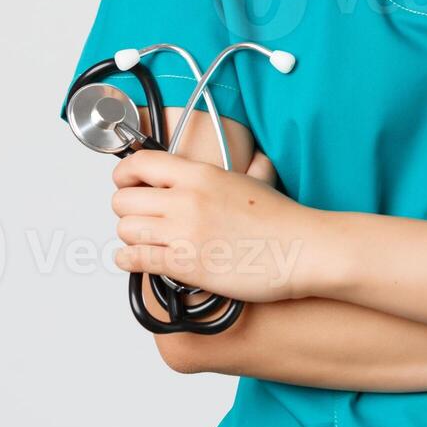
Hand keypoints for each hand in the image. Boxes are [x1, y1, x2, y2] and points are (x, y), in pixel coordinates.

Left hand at [111, 148, 321, 303]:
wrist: (303, 249)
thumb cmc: (281, 220)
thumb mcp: (248, 178)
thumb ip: (221, 171)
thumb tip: (229, 161)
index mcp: (198, 175)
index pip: (138, 163)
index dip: (124, 175)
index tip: (126, 183)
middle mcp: (186, 199)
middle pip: (123, 200)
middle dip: (126, 210)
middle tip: (138, 217)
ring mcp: (184, 232)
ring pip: (126, 229)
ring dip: (129, 236)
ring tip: (142, 240)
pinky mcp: (186, 265)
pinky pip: (137, 259)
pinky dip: (129, 260)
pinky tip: (134, 260)